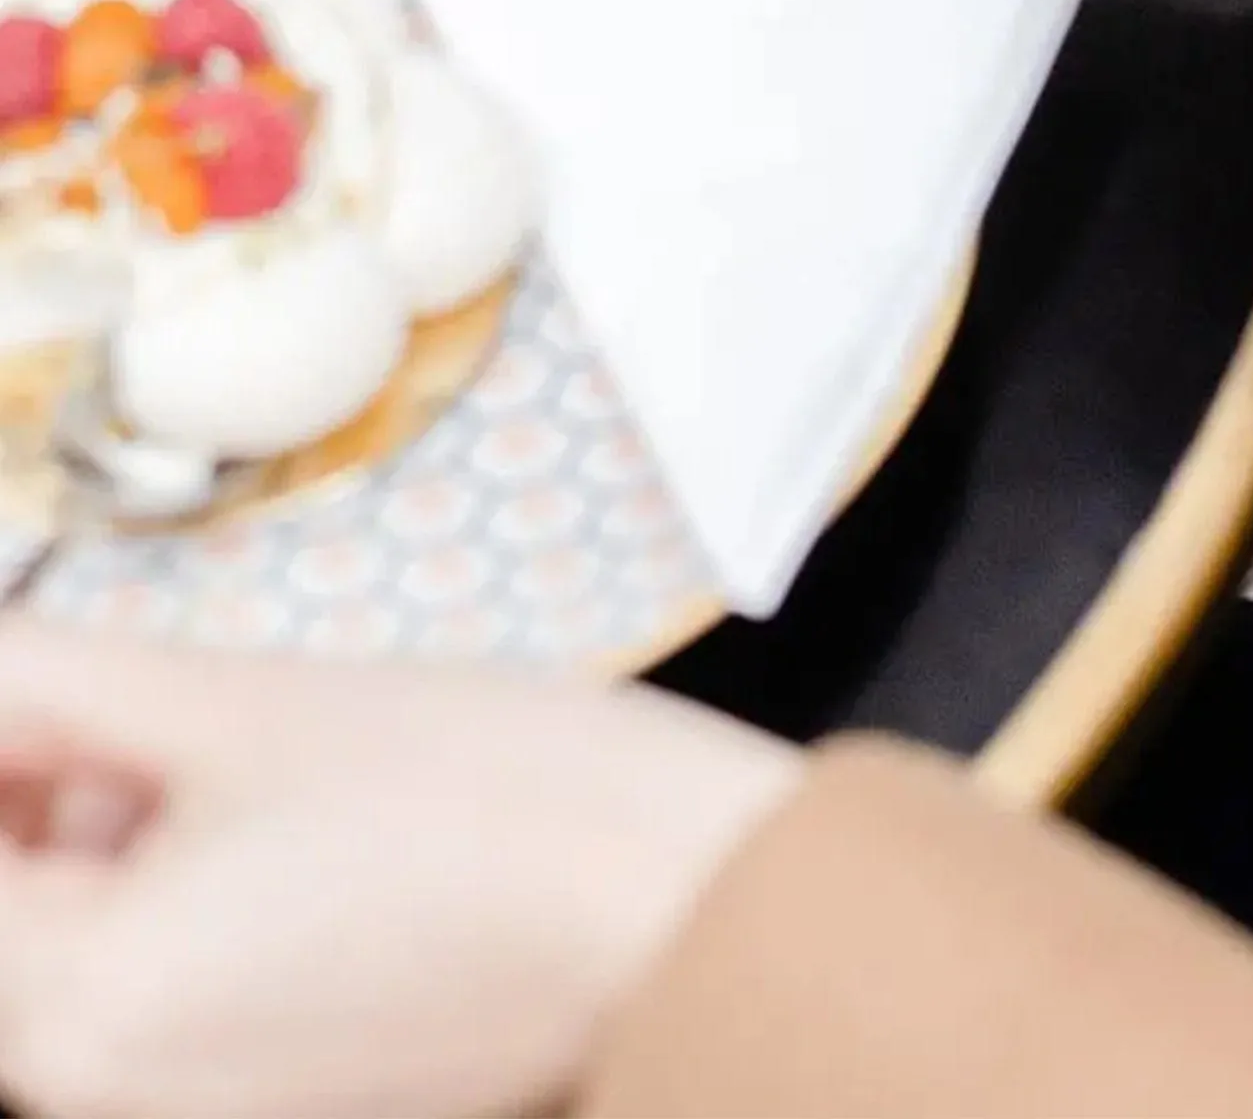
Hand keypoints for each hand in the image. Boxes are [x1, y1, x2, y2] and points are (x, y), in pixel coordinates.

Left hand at [0, 622, 797, 1118]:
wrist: (681, 907)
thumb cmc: (495, 802)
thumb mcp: (245, 704)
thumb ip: (53, 683)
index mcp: (78, 1009)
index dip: (7, 744)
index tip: (43, 679)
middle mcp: (108, 1096)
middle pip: (6, 917)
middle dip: (31, 788)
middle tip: (92, 685)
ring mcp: (192, 1111)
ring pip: (68, 958)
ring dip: (87, 842)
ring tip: (191, 735)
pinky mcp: (270, 1102)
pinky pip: (151, 998)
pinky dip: (160, 898)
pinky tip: (256, 812)